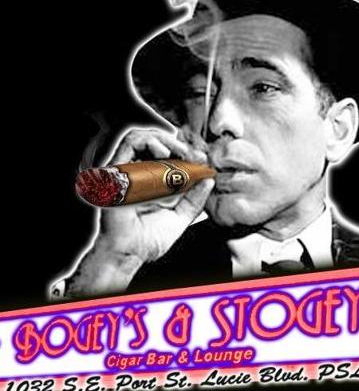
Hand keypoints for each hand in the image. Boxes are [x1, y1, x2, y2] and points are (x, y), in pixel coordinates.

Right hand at [99, 126, 213, 261]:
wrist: (128, 253)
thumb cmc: (147, 241)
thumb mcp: (179, 218)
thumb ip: (193, 201)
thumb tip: (209, 182)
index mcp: (152, 184)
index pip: (167, 156)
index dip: (185, 152)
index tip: (201, 159)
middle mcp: (138, 175)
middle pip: (156, 143)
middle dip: (178, 144)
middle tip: (193, 154)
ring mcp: (127, 171)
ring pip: (142, 137)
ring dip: (164, 139)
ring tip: (179, 152)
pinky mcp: (116, 170)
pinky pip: (129, 143)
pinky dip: (149, 141)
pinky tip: (163, 152)